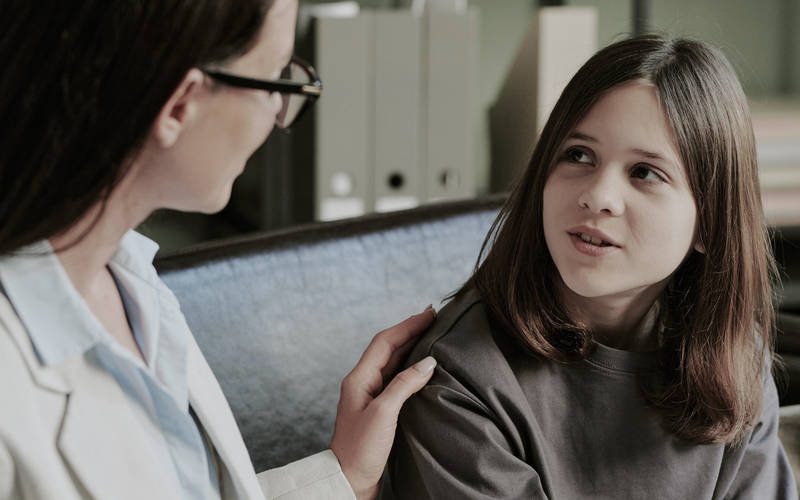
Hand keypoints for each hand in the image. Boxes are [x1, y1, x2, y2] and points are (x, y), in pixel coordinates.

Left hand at [330, 307, 437, 499]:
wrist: (349, 481)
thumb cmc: (360, 450)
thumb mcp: (384, 414)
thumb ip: (404, 384)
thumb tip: (428, 362)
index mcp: (359, 378)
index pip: (385, 341)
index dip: (408, 324)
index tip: (429, 313)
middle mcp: (363, 382)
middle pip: (389, 348)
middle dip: (411, 330)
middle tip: (434, 317)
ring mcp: (371, 395)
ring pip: (393, 362)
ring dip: (412, 346)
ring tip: (432, 334)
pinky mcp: (379, 409)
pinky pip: (397, 379)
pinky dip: (412, 367)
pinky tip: (424, 367)